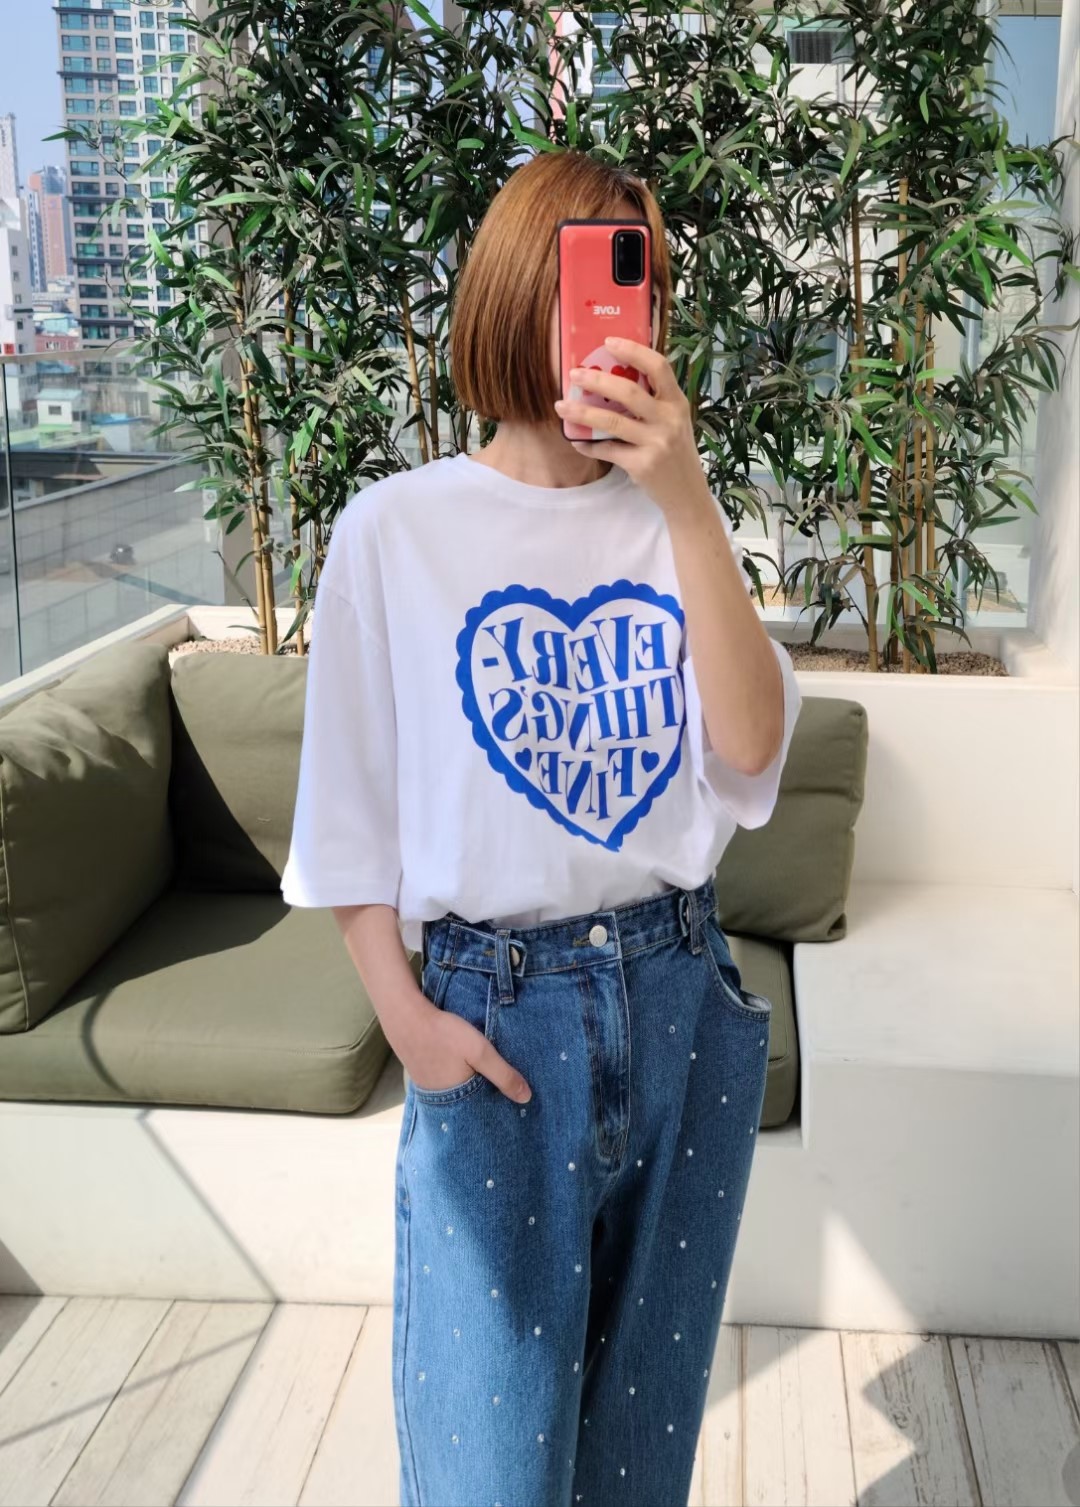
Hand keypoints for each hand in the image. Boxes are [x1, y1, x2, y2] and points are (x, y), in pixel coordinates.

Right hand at [396, 992, 532, 1102]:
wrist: (406, 1017)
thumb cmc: (443, 1034)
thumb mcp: (480, 1052)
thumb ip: (503, 1075)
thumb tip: (527, 1099)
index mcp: (457, 1100)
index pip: (484, 1113)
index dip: (499, 1108)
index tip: (515, 1106)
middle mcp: (442, 1101)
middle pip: (470, 1105)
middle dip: (487, 1100)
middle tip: (505, 1092)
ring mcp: (430, 1089)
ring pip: (458, 1094)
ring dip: (471, 1088)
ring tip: (487, 1080)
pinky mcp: (423, 1076)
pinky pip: (446, 1084)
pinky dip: (458, 1079)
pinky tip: (464, 1069)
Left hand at [553, 335, 711, 523]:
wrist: (687, 494)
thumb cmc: (675, 453)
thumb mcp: (674, 422)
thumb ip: (653, 402)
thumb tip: (612, 379)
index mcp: (677, 402)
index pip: (658, 366)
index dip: (633, 350)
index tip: (609, 341)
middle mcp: (669, 420)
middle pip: (629, 391)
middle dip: (597, 380)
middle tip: (575, 374)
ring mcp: (656, 443)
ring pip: (613, 421)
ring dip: (583, 412)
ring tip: (562, 405)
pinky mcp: (643, 465)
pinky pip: (608, 450)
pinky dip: (588, 445)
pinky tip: (577, 441)